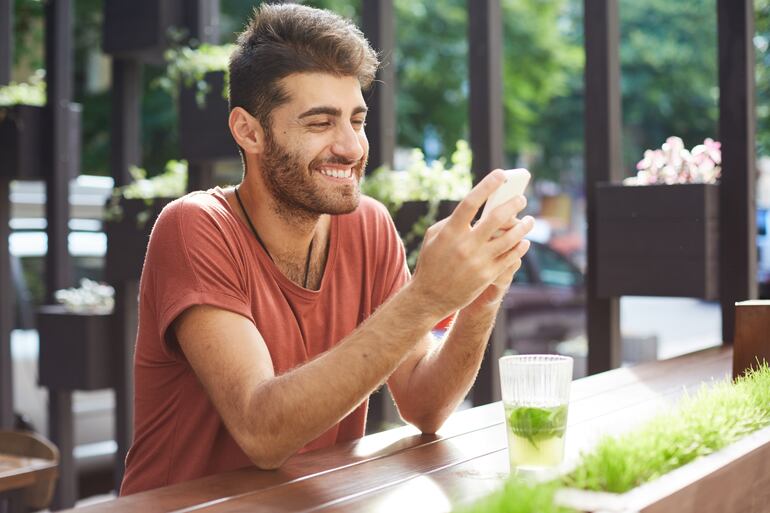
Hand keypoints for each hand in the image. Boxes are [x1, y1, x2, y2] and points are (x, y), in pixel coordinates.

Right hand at [410, 170, 530, 317]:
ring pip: (510, 239)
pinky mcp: (488, 276)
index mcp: (450, 232)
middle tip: (521, 199)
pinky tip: (524, 241)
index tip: (501, 174)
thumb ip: (451, 221)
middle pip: (497, 218)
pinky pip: (510, 257)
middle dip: (513, 205)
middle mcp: (466, 245)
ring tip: (529, 220)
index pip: (471, 202)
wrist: (429, 297)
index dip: (487, 186)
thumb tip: (476, 211)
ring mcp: (478, 261)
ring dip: (523, 227)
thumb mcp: (432, 238)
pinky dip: (520, 247)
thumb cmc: (431, 263)